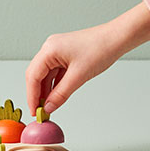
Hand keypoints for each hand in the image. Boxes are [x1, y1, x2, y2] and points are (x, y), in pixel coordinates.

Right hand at [25, 2, 149, 114]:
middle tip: (39, 112)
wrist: (117, 38)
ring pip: (45, 74)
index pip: (33, 76)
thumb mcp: (79, 76)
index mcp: (49, 49)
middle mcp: (50, 48)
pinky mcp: (64, 54)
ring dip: (46, 91)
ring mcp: (57, 51)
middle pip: (36, 75)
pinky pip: (55, 72)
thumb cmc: (100, 49)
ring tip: (48, 108)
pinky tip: (56, 96)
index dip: (32, 96)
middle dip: (37, 94)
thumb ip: (61, 94)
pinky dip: (54, 85)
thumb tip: (49, 108)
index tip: (34, 112)